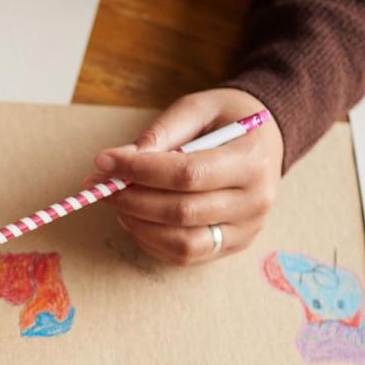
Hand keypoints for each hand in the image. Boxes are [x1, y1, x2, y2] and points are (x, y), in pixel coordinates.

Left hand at [92, 88, 283, 264]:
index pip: (187, 174)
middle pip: (181, 212)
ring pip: (182, 243)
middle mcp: (255, 201)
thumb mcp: (199, 108)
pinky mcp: (231, 246)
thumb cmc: (228, 120)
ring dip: (138, 226)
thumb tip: (122, 159)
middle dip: (131, 199)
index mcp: (252, 160)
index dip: (140, 171)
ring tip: (118, 203)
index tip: (104, 161)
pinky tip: (136, 219)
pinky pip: (184, 256)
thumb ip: (163, 131)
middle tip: (101, 185)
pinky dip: (151, 241)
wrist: (264, 140)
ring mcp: (246, 229)